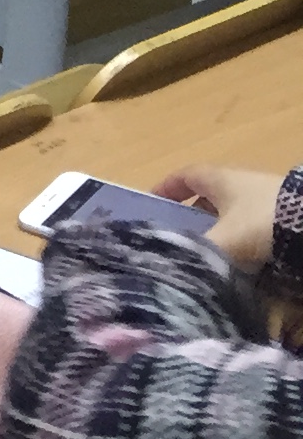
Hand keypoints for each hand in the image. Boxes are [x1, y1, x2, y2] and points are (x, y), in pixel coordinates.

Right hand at [159, 165, 285, 270]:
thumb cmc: (261, 224)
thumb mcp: (223, 240)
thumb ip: (195, 251)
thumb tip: (169, 263)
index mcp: (221, 179)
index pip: (186, 175)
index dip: (167, 187)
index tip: (153, 203)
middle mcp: (243, 184)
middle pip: (211, 196)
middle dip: (195, 215)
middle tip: (182, 236)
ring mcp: (267, 200)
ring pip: (234, 214)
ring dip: (222, 230)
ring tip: (211, 254)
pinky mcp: (285, 219)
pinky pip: (256, 229)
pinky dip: (244, 242)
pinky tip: (242, 262)